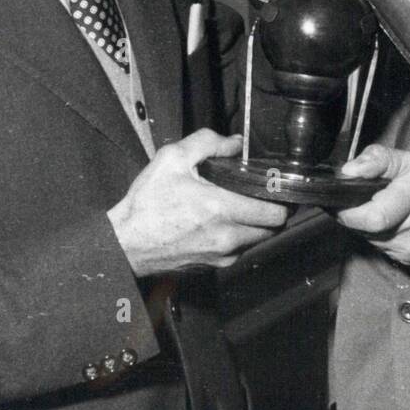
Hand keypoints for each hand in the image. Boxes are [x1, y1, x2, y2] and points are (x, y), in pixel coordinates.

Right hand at [108, 129, 288, 274]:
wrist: (126, 243)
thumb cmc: (147, 204)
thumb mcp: (172, 159)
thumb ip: (207, 142)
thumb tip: (235, 142)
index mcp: (221, 209)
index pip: (275, 213)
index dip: (283, 200)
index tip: (278, 189)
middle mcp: (226, 237)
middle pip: (272, 230)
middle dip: (273, 213)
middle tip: (263, 197)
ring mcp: (221, 256)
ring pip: (257, 242)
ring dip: (256, 227)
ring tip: (242, 208)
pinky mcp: (212, 267)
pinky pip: (238, 252)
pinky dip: (238, 239)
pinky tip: (223, 224)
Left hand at [336, 145, 409, 266]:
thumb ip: (379, 160)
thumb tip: (348, 170)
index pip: (368, 217)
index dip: (346, 209)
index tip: (338, 197)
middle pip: (363, 227)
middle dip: (356, 211)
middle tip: (367, 194)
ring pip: (369, 238)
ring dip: (368, 223)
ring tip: (385, 204)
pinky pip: (382, 246)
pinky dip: (381, 233)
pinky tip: (395, 219)